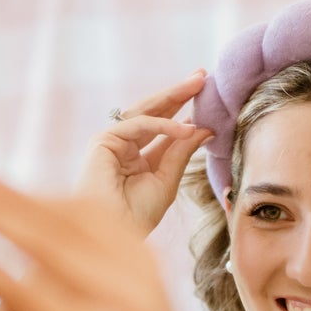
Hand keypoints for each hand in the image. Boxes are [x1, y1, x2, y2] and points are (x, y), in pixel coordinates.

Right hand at [74, 72, 213, 237]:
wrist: (112, 234)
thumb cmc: (136, 216)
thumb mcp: (167, 180)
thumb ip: (182, 152)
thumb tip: (205, 128)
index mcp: (137, 158)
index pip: (163, 128)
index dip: (184, 112)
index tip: (207, 98)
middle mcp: (123, 146)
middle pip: (154, 113)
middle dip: (178, 94)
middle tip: (202, 76)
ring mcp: (111, 142)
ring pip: (145, 111)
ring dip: (172, 96)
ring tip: (197, 83)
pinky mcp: (102, 141)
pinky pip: (138, 124)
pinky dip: (162, 124)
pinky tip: (186, 127)